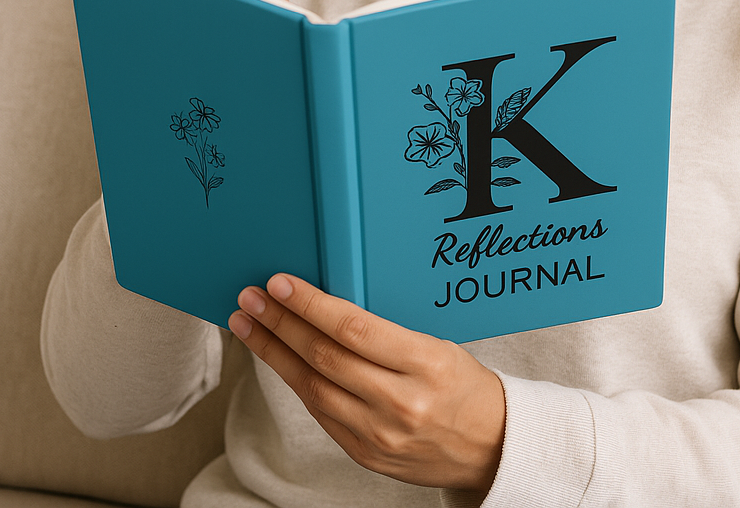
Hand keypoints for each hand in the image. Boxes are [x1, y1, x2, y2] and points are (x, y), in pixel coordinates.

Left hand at [229, 274, 505, 493]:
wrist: (490, 446)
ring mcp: (380, 434)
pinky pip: (321, 414)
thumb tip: (329, 305)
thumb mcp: (438, 345)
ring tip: (249, 327)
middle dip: (280, 324)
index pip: (354, 329)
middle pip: (324, 357)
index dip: (311, 305)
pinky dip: (296, 383)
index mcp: (426, 363)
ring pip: (312, 388)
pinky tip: (279, 361)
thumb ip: (386, 332)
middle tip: (251, 299)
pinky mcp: (365, 456)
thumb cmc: (466, 385)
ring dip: (274, 354)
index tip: (280, 284)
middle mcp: (401, 402)